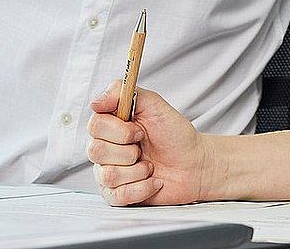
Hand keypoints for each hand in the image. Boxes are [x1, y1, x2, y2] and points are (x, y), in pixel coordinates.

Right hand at [87, 82, 216, 205]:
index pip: (94, 125)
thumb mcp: (153, 104)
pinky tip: (153, 181)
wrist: (194, 164)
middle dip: (128, 151)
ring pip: (107, 175)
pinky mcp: (118, 195)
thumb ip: (122, 92)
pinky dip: (142, 188)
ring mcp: (110, 172)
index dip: (118, 130)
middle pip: (96, 151)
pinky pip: (118, 196)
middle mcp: (106, 148)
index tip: (139, 130)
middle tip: (144, 147)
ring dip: (137, 170)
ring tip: (150, 165)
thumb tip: (95, 102)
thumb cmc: (175, 135)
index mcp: (112, 125)